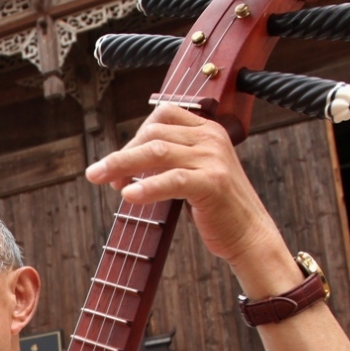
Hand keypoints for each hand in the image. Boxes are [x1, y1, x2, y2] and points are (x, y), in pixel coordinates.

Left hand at [85, 104, 283, 273]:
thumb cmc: (215, 208)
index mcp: (207, 129)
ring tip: (100, 180)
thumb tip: (121, 162)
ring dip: (122, 165)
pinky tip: (127, 195)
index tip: (119, 162)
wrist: (249, 235)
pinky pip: (172, 179)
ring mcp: (214, 158)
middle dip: (122, 154)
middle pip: (154, 133)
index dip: (135, 135)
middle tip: (100, 175)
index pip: (162, 115)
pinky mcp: (213, 183)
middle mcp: (211, 137)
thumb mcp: (193, 173)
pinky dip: (147, 186)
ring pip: (157, 152)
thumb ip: (167, 160)